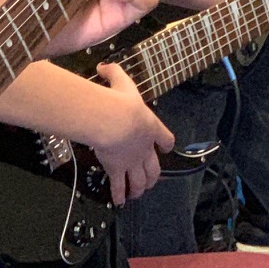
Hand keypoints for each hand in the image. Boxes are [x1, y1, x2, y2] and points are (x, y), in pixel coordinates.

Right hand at [86, 62, 173, 203]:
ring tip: (137, 194)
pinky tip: (119, 201)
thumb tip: (103, 66)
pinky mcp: (118, 170)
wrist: (115, 121)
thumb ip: (113, 73)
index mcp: (151, 127)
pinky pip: (119, 186)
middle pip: (154, 167)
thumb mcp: (121, 81)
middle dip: (153, 176)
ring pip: (140, 180)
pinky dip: (119, 194)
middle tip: (151, 181)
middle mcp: (145, 148)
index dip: (166, 143)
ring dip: (139, 188)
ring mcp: (132, 161)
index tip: (166, 147)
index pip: (165, 138)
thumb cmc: (121, 102)